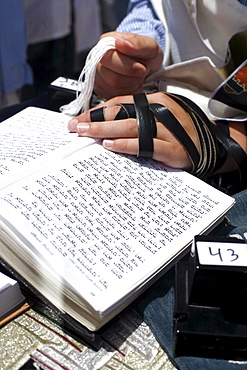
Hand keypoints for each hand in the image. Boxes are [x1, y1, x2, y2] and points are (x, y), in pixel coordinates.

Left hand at [68, 92, 199, 170]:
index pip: (119, 103)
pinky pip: (146, 146)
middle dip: (95, 122)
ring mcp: (167, 130)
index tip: (78, 120)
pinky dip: (127, 146)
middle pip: (121, 114)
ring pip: (131, 128)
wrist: (208, 143)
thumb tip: (102, 121)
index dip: (96, 112)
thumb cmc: (176, 130)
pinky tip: (111, 146)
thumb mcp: (156, 116)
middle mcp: (159, 112)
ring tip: (86, 135)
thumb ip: (134, 115)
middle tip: (75, 127)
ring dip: (106, 131)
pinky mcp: (173, 149)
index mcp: (153, 101)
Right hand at [94, 32, 162, 98]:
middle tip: (141, 72)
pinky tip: (131, 84)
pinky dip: (128, 93)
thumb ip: (136, 43)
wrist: (147, 64)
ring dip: (131, 86)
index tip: (142, 68)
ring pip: (115, 90)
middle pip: (113, 79)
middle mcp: (97, 60)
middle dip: (132, 78)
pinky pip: (115, 97)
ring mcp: (98, 76)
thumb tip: (120, 43)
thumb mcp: (148, 44)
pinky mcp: (101, 89)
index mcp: (105, 43)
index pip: (110, 60)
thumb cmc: (145, 53)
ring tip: (136, 77)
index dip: (128, 68)